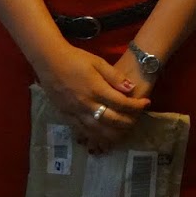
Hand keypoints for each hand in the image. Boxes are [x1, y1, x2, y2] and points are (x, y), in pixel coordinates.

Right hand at [33, 43, 149, 154]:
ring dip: (114, 134)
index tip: (146, 103)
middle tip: (137, 118)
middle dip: (128, 121)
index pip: (121, 103)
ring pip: (98, 131)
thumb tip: (131, 88)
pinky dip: (96, 137)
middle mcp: (87, 104)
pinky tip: (104, 138)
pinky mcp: (67, 117)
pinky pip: (84, 132)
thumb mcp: (98, 62)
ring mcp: (76, 113)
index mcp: (96, 89)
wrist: (50, 61)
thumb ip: (115, 76)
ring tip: (125, 131)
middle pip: (112, 120)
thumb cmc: (76, 59)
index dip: (136, 106)